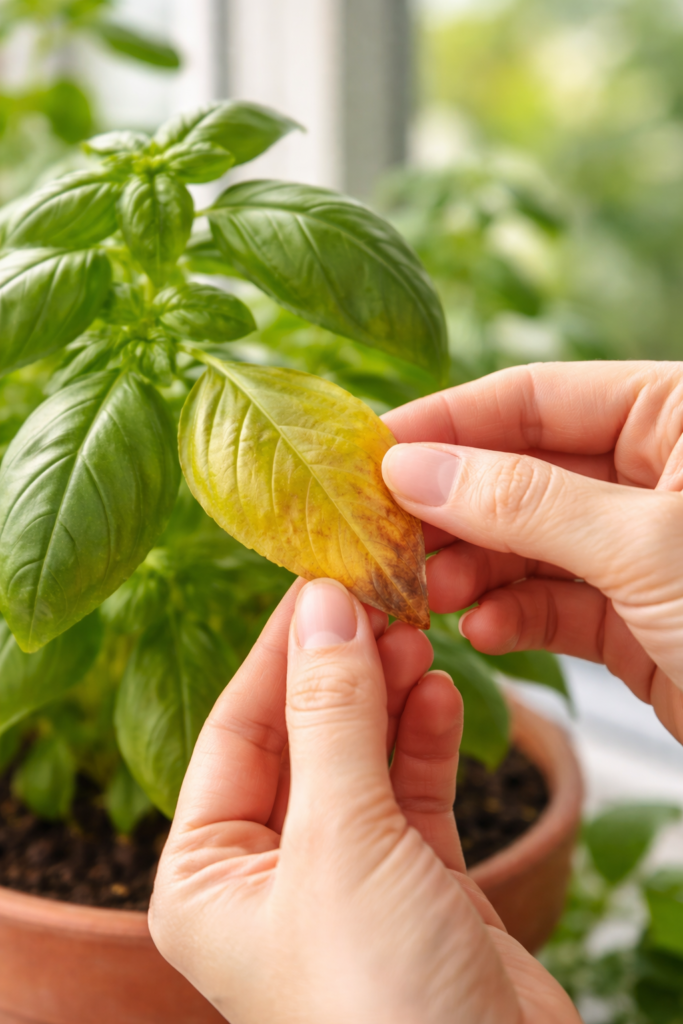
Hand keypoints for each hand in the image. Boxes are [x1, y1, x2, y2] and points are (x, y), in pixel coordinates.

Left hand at [150, 580, 577, 1023]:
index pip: (236, 728)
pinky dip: (424, 737)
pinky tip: (439, 691)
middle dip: (340, 668)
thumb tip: (324, 611)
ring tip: (417, 632)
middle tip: (381, 595)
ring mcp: (345, 876)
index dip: (280, 650)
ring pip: (360, 755)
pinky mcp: (414, 882)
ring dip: (387, 693)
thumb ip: (332, 716)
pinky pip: (410, 788)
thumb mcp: (341, 840)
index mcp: (210, 876)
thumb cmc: (382, 1004)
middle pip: (302, 735)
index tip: (320, 581)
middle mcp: (270, 874)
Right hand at [382, 359, 682, 744]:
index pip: (535, 398)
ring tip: (429, 593)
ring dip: (474, 568)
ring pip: (528, 542)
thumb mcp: (646, 544)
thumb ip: (523, 501)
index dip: (449, 423)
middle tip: (385, 538)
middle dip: (453, 508)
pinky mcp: (634, 615)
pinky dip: (514, 616)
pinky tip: (484, 630)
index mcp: (677, 414)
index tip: (373, 450)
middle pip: (520, 472)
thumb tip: (412, 466)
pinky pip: (555, 602)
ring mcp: (640, 546)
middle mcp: (656, 472)